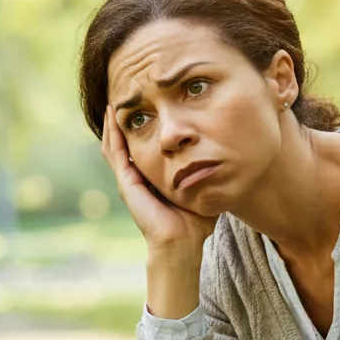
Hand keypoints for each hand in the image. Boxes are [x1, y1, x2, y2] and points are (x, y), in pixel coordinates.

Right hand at [100, 103, 216, 253]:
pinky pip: (116, 152)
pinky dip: (113, 133)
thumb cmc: (195, 222)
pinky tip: (113, 116)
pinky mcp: (126, 183)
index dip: (141, 125)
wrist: (181, 243)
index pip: (141, 146)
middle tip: (124, 95)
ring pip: (114, 144)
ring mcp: (128, 179)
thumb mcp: (201, 187)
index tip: (146, 104)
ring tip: (113, 100)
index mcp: (151, 177)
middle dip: (122, 120)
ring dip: (112, 123)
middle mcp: (136, 177)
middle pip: (123, 142)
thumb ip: (207, 171)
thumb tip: (227, 154)